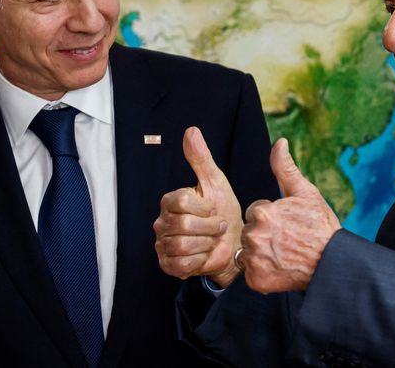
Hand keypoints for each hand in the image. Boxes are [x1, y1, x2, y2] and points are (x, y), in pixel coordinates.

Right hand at [153, 127, 243, 286]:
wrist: (233, 243)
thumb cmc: (224, 211)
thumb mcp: (216, 182)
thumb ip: (201, 158)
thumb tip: (191, 130)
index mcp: (171, 200)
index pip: (181, 201)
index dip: (204, 208)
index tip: (213, 209)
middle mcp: (162, 221)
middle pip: (183, 225)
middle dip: (209, 228)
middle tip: (217, 227)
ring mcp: (163, 244)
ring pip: (182, 245)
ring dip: (205, 244)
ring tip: (211, 241)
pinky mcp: (168, 264)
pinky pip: (181, 264)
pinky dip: (198, 260)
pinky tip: (204, 254)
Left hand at [239, 138, 340, 292]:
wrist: (332, 263)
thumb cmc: (320, 226)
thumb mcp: (305, 193)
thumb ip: (285, 168)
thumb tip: (279, 142)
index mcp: (262, 213)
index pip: (255, 212)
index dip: (271, 218)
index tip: (288, 224)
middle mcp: (254, 236)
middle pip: (248, 232)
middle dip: (263, 234)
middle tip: (286, 241)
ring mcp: (254, 260)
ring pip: (247, 253)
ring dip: (260, 254)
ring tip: (284, 255)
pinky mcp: (256, 281)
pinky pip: (250, 274)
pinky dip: (262, 273)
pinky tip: (280, 269)